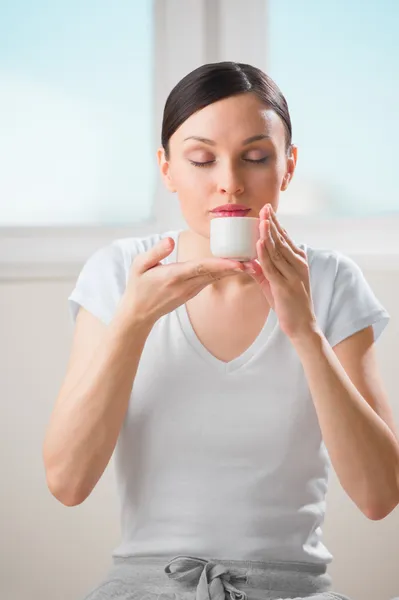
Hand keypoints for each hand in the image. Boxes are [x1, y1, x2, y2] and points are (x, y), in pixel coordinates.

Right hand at [122, 237, 244, 324]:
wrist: (139, 313)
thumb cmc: (137, 286)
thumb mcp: (139, 266)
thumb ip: (155, 252)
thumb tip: (170, 240)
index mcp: (174, 276)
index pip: (201, 268)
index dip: (221, 265)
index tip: (238, 263)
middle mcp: (186, 285)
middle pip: (215, 273)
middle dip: (236, 267)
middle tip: (256, 260)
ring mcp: (191, 290)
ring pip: (216, 277)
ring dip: (234, 270)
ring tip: (252, 260)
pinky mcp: (193, 292)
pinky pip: (211, 280)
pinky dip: (224, 273)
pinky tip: (238, 266)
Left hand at [242, 204, 317, 339]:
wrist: (303, 325)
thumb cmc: (289, 304)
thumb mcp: (275, 285)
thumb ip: (264, 272)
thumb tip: (250, 261)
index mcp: (299, 262)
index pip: (286, 238)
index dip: (276, 223)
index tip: (268, 209)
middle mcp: (298, 265)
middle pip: (282, 240)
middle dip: (272, 223)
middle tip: (264, 207)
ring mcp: (292, 275)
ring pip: (277, 250)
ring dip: (268, 234)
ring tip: (261, 219)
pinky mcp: (284, 286)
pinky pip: (273, 267)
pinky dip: (265, 254)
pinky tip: (259, 243)